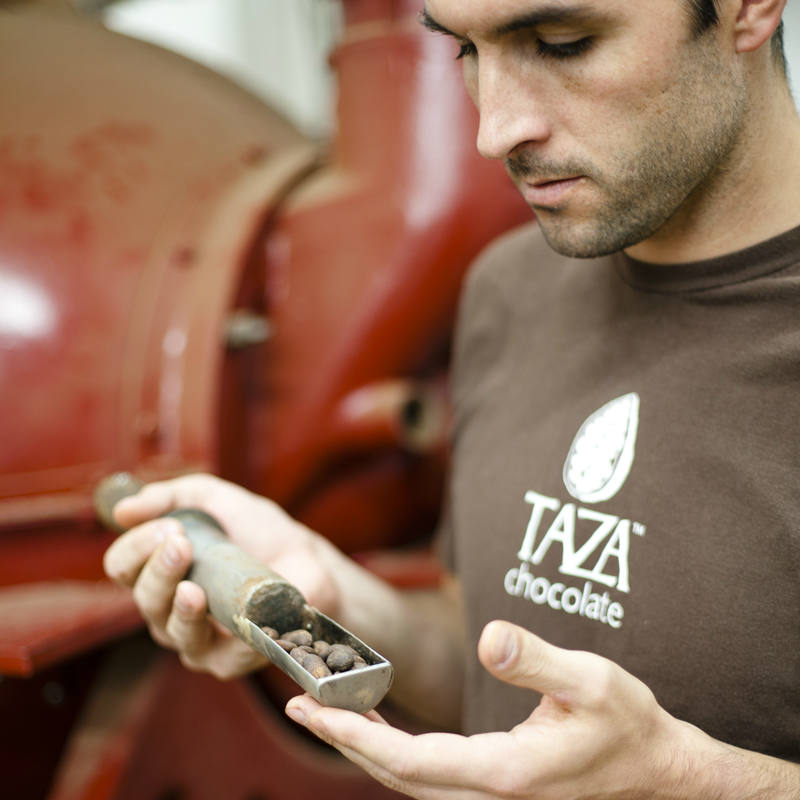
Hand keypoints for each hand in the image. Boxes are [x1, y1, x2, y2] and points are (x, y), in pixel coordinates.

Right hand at [103, 473, 338, 678]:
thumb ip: (171, 497)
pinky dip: (224, 635)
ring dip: (180, 608)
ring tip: (193, 589)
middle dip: (158, 570)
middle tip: (182, 544)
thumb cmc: (258, 530)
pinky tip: (230, 617)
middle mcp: (169, 610)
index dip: (136, 547)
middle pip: (143, 598)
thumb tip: (122, 510)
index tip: (168, 527)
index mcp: (159, 572)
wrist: (309, 559)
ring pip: (172, 631)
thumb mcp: (214, 499)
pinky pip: (218, 653)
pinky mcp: (229, 661)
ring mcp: (197, 639)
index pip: (123, 566)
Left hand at [284, 620, 722, 799]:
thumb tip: (489, 636)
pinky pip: (429, 777)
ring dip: (364, 748)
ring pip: (410, 781)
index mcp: (505, 774)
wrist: (657, 769)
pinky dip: (393, 754)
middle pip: (396, 777)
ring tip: (328, 712)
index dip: (355, 734)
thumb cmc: (627, 722)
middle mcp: (490, 795)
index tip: (313, 707)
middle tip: (298, 705)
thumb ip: (537, 660)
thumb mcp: (591, 680)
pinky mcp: (497, 790)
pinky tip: (381, 730)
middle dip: (343, 740)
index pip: (410, 760)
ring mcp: (492, 799)